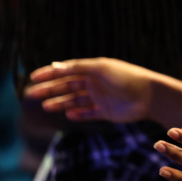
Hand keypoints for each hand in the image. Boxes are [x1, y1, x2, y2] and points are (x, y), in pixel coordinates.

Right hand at [24, 58, 155, 122]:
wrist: (150, 96)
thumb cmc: (126, 78)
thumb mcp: (101, 68)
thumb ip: (78, 68)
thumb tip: (55, 65)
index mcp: (94, 69)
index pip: (66, 70)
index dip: (49, 73)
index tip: (33, 77)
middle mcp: (96, 82)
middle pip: (67, 86)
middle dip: (50, 89)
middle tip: (32, 95)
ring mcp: (101, 97)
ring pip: (75, 100)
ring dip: (61, 103)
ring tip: (46, 106)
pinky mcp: (107, 112)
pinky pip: (89, 113)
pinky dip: (79, 114)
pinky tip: (69, 115)